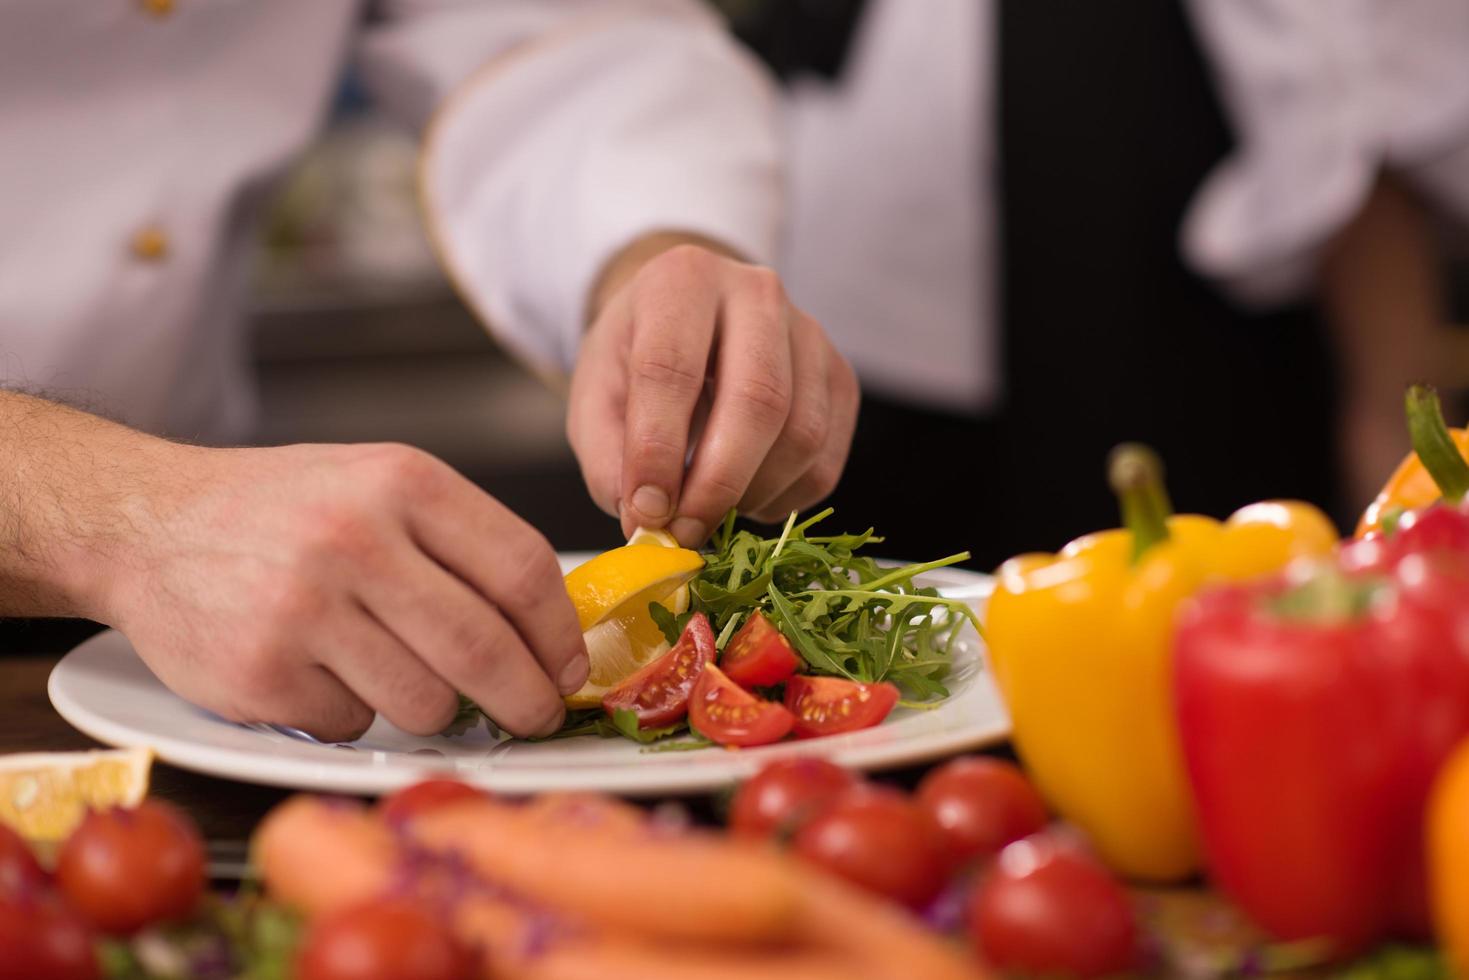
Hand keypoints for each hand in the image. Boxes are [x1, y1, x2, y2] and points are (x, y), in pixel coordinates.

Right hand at [101, 442, 586, 740]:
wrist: (146, 523)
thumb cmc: (281, 509)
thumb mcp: (377, 483)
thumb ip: (460, 541)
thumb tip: (548, 630)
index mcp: (403, 482)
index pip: (521, 568)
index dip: (558, 632)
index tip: (568, 666)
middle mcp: (355, 539)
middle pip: (484, 648)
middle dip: (526, 699)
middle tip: (535, 716)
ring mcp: (304, 608)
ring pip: (425, 701)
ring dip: (431, 708)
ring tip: (398, 673)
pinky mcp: (261, 673)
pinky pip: (353, 723)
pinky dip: (354, 712)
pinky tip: (321, 671)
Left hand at [568, 236, 859, 544]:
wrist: (687, 322)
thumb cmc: (636, 357)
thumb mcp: (596, 395)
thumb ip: (608, 455)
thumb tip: (646, 517)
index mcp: (683, 280)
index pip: (672, 368)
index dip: (657, 449)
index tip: (646, 510)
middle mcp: (758, 293)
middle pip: (759, 400)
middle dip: (719, 483)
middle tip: (685, 532)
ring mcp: (811, 334)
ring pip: (802, 435)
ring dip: (752, 495)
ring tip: (709, 511)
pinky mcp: (841, 378)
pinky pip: (825, 460)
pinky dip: (783, 499)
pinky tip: (744, 497)